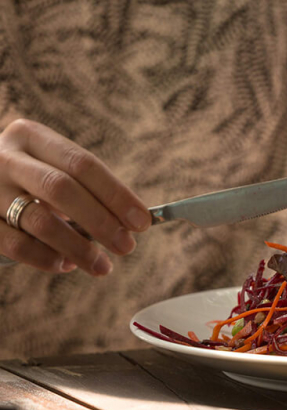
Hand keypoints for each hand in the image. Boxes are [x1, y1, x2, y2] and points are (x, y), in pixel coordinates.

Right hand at [0, 119, 150, 274]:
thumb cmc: (28, 178)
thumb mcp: (51, 168)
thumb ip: (86, 190)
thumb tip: (130, 224)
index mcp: (30, 136)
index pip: (82, 164)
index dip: (116, 194)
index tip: (142, 222)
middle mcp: (4, 158)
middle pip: (60, 188)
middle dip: (100, 221)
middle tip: (127, 247)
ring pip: (39, 221)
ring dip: (78, 247)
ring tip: (103, 266)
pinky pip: (15, 245)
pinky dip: (46, 258)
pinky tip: (67, 265)